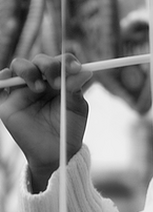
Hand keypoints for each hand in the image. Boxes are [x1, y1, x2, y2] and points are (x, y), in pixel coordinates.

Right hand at [0, 54, 92, 192]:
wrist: (55, 151)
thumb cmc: (68, 128)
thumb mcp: (76, 107)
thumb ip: (75, 89)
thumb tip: (85, 71)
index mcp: (59, 80)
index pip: (60, 62)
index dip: (66, 61)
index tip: (75, 69)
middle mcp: (40, 81)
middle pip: (39, 60)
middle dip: (49, 66)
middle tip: (57, 83)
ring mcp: (22, 91)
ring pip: (19, 66)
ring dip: (28, 70)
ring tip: (38, 88)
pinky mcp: (7, 103)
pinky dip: (2, 76)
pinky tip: (9, 76)